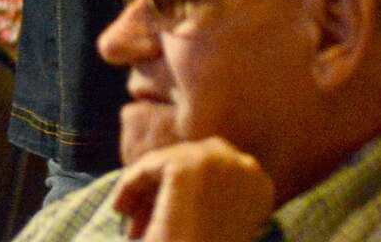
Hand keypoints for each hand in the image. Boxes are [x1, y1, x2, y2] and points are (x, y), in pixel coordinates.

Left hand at [109, 139, 275, 241]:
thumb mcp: (213, 221)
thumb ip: (205, 194)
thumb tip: (170, 171)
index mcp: (260, 185)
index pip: (213, 167)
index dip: (184, 191)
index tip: (162, 213)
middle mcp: (247, 167)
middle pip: (190, 158)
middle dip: (163, 186)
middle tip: (140, 216)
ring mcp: (218, 162)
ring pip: (166, 162)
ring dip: (144, 191)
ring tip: (129, 219)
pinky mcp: (185, 167)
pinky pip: (147, 167)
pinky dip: (130, 187)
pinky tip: (120, 209)